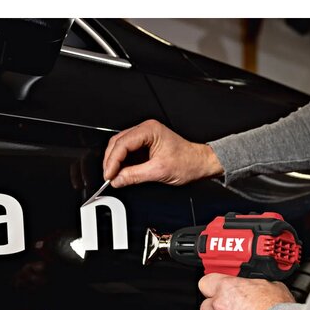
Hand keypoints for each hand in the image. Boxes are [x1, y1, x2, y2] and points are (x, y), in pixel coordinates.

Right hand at [102, 119, 222, 186]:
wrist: (200, 163)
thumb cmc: (188, 162)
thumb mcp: (159, 171)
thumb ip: (135, 175)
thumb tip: (118, 180)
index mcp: (149, 130)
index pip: (122, 144)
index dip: (113, 161)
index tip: (109, 175)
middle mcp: (146, 130)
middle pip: (118, 143)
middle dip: (111, 161)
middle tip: (109, 177)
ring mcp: (145, 137)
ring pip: (121, 147)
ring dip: (115, 162)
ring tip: (114, 176)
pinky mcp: (145, 145)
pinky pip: (128, 152)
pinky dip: (122, 163)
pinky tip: (121, 172)